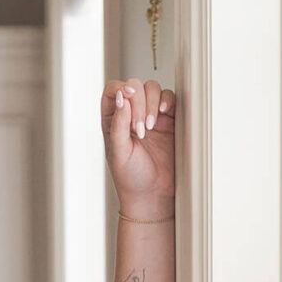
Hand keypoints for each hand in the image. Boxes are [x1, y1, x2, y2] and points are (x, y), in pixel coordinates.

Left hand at [102, 75, 175, 213]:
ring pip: (152, 89)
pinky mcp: (169, 120)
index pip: (113, 91)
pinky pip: (169, 99)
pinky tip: (163, 114)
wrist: (153, 196)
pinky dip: (167, 101)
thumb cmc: (131, 179)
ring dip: (152, 103)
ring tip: (151, 127)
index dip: (121, 90)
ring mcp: (150, 116)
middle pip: (134, 86)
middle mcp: (131, 115)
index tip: (128, 99)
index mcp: (113, 121)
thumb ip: (118, 124)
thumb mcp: (118, 152)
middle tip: (141, 129)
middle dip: (138, 103)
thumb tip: (121, 97)